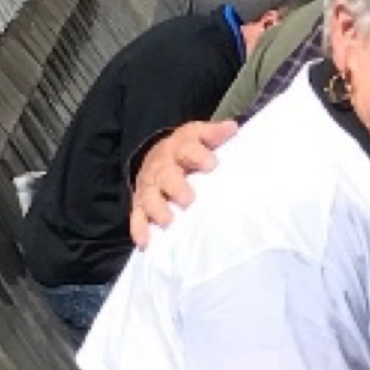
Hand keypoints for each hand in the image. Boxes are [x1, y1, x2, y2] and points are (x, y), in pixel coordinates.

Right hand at [127, 120, 237, 246]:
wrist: (155, 158)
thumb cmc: (185, 151)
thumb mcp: (197, 136)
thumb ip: (213, 134)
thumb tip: (232, 127)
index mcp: (178, 149)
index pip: (187, 149)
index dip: (198, 155)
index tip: (211, 164)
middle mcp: (161, 167)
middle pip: (165, 175)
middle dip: (175, 187)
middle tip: (188, 200)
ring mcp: (149, 187)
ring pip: (149, 197)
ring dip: (157, 209)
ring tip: (168, 222)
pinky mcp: (140, 204)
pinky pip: (137, 217)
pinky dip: (140, 230)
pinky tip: (145, 242)